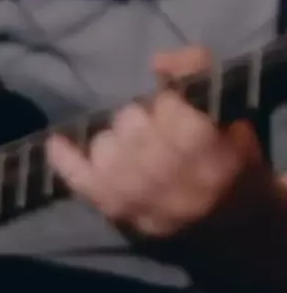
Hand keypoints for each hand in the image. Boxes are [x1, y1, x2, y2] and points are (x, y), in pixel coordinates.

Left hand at [46, 46, 268, 244]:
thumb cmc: (231, 162)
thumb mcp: (230, 113)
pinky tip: (56, 142)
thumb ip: (199, 73)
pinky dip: (66, 159)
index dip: (170, 103)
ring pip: (106, 146)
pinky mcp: (116, 210)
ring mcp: (137, 195)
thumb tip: (159, 61)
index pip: (166, 105)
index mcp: (205, 147)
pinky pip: (80, 179)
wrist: (235, 231)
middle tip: (160, 135)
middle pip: (130, 122)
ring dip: (119, 141)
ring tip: (139, 152)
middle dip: (143, 119)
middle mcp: (167, 173)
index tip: (178, 111)